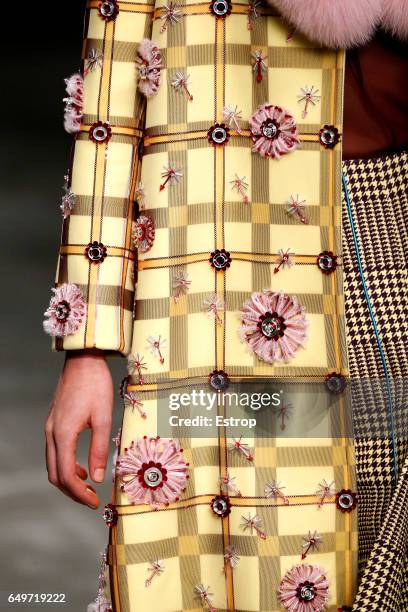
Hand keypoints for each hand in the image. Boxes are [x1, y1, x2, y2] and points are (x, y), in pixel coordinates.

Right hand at [45, 350, 113, 507]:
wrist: (83, 360)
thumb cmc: (95, 385)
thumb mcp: (103, 418)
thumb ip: (99, 449)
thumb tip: (99, 477)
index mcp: (63, 434)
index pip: (66, 475)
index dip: (80, 494)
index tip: (95, 502)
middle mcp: (52, 433)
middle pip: (55, 474)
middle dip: (72, 492)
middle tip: (92, 500)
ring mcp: (50, 427)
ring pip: (53, 464)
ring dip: (69, 480)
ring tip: (90, 488)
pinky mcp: (54, 423)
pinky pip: (55, 452)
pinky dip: (67, 465)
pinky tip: (84, 467)